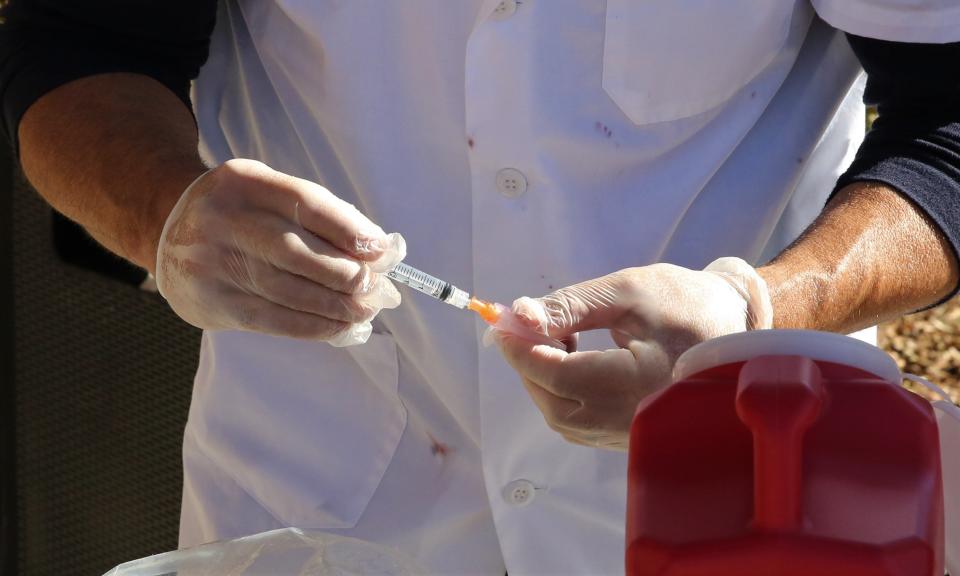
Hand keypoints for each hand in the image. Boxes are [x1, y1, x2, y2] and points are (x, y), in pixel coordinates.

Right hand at [155, 159, 403, 344]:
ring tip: (364, 311)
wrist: (168, 230)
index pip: (305, 203)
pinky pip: (271, 320)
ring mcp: (212, 263)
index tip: (382, 251)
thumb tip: (380, 252)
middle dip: (345, 275)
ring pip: (286, 291)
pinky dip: (313, 326)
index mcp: (245, 182)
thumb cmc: (243, 213)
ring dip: (335, 306)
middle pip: (296, 252)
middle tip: (377, 290)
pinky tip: (339, 327)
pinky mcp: (212, 301)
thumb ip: (322, 217)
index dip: (349, 229)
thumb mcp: (271, 195)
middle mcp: (223, 219)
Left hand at [493, 258, 771, 449]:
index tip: (500, 322)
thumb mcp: (627, 291)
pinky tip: (574, 359)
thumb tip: (517, 316)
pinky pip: (580, 422)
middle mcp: (638, 420)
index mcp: (642, 383)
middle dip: (529, 364)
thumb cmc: (685, 303)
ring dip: (544, 378)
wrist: (734, 326)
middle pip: (554, 402)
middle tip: (525, 326)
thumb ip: (569, 305)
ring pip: (563, 416)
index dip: (521, 350)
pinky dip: (563, 392)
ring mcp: (635, 435)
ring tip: (559, 337)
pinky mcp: (632, 437)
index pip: (558, 375)